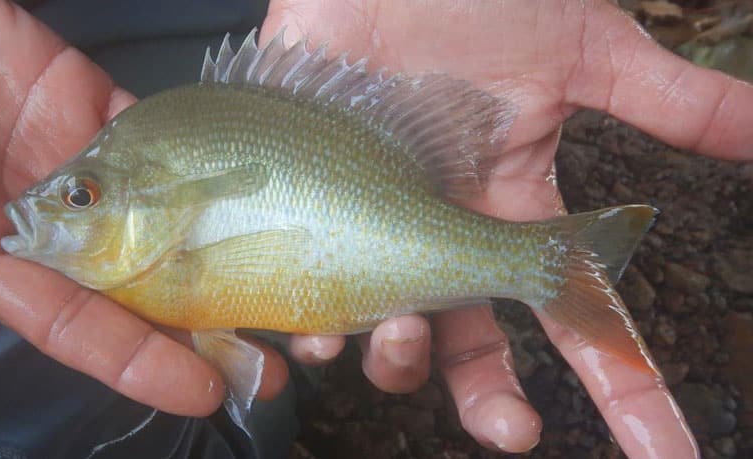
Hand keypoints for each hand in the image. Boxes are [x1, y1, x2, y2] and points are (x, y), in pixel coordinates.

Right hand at [0, 0, 273, 416]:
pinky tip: (242, 175)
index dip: (133, 360)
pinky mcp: (74, 94)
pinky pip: (146, 132)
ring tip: (280, 268)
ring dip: (208, 238)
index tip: (202, 390)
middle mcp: (27, 209)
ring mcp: (58, 151)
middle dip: (192, 315)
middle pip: (126, 277)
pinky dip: (190, 152)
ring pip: (147, 208)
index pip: (67, 321)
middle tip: (269, 349)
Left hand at [268, 0, 752, 455]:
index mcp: (511, 211)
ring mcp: (372, 228)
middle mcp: (442, 234)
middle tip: (512, 430)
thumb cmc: (476, 3)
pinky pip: (303, 295)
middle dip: (492, 404)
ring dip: (396, 359)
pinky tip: (310, 330)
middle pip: (473, 350)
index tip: (666, 454)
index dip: (624, 386)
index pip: (577, 314)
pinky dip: (305, 327)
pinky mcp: (307, 212)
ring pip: (387, 334)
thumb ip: (670, 101)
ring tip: (399, 334)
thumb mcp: (583, 50)